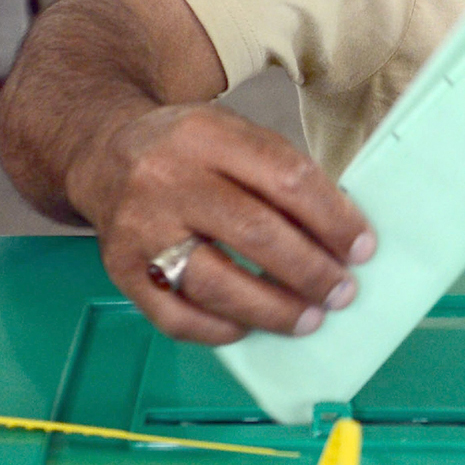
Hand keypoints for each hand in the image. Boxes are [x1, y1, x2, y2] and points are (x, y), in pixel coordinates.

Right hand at [71, 102, 375, 344]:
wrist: (102, 153)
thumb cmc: (188, 152)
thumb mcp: (233, 138)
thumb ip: (281, 178)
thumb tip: (339, 241)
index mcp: (206, 135)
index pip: (285, 179)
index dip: (333, 219)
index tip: (362, 248)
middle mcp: (167, 179)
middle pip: (256, 233)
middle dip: (311, 272)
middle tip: (342, 292)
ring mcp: (140, 229)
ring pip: (217, 284)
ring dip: (274, 310)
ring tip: (309, 319)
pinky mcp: (121, 271)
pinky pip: (177, 318)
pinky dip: (221, 330)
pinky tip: (250, 328)